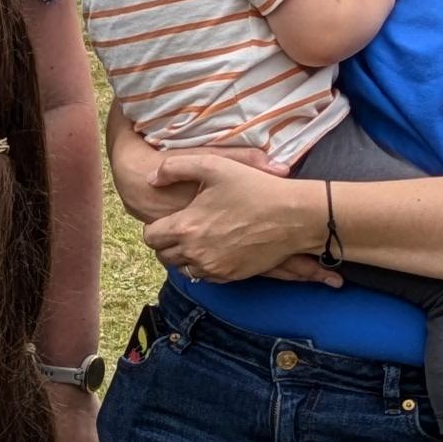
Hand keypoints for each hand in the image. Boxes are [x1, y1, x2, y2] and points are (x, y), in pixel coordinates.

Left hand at [139, 148, 342, 285]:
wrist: (292, 216)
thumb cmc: (253, 187)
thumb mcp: (212, 165)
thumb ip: (173, 168)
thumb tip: (151, 180)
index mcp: (185, 227)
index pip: (150, 237)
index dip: (155, 227)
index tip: (168, 219)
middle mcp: (195, 253)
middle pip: (163, 256)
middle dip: (167, 243)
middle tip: (180, 229)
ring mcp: (213, 268)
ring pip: (182, 268)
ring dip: (184, 256)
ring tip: (197, 238)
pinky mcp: (230, 276)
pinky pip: (205, 276)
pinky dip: (204, 265)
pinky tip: (214, 247)